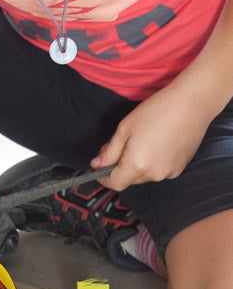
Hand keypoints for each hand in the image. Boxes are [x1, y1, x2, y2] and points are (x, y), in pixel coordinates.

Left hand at [91, 82, 210, 191]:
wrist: (190, 104)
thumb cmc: (156, 112)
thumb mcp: (124, 129)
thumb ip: (110, 151)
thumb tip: (97, 164)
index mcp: (137, 165)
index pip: (115, 183)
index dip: (103, 178)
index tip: (98, 168)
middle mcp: (154, 174)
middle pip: (130, 179)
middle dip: (121, 167)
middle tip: (120, 145)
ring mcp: (169, 172)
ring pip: (145, 175)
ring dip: (138, 165)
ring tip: (142, 141)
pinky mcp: (180, 168)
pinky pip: (159, 170)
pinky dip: (153, 162)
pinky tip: (156, 144)